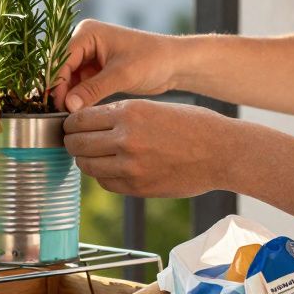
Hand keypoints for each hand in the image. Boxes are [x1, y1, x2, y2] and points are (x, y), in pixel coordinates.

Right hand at [51, 20, 176, 112]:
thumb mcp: (122, 75)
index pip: (62, 59)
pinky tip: (77, 113)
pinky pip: (79, 85)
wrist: (174, 64)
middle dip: (60, 91)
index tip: (57, 106)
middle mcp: (84, 41)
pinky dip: (77, 98)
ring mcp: (88, 56)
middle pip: (62, 69)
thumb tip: (68, 106)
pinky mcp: (95, 70)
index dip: (57, 82)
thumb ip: (93, 90)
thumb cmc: (153, 60)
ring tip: (68, 117)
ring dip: (67, 96)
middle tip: (59, 115)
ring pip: (68, 79)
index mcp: (88, 33)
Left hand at [63, 99, 237, 197]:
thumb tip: (89, 125)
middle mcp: (125, 139)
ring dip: (84, 160)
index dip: (71, 122)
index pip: (79, 118)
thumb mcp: (153, 107)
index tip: (71, 125)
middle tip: (74, 141)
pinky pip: (104, 182)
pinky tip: (111, 168)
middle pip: (76, 143)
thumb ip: (120, 116)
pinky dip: (102, 176)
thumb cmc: (192, 125)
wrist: (222, 152)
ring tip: (91, 155)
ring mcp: (130, 166)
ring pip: (86, 165)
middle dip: (71, 141)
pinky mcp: (137, 187)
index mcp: (129, 112)